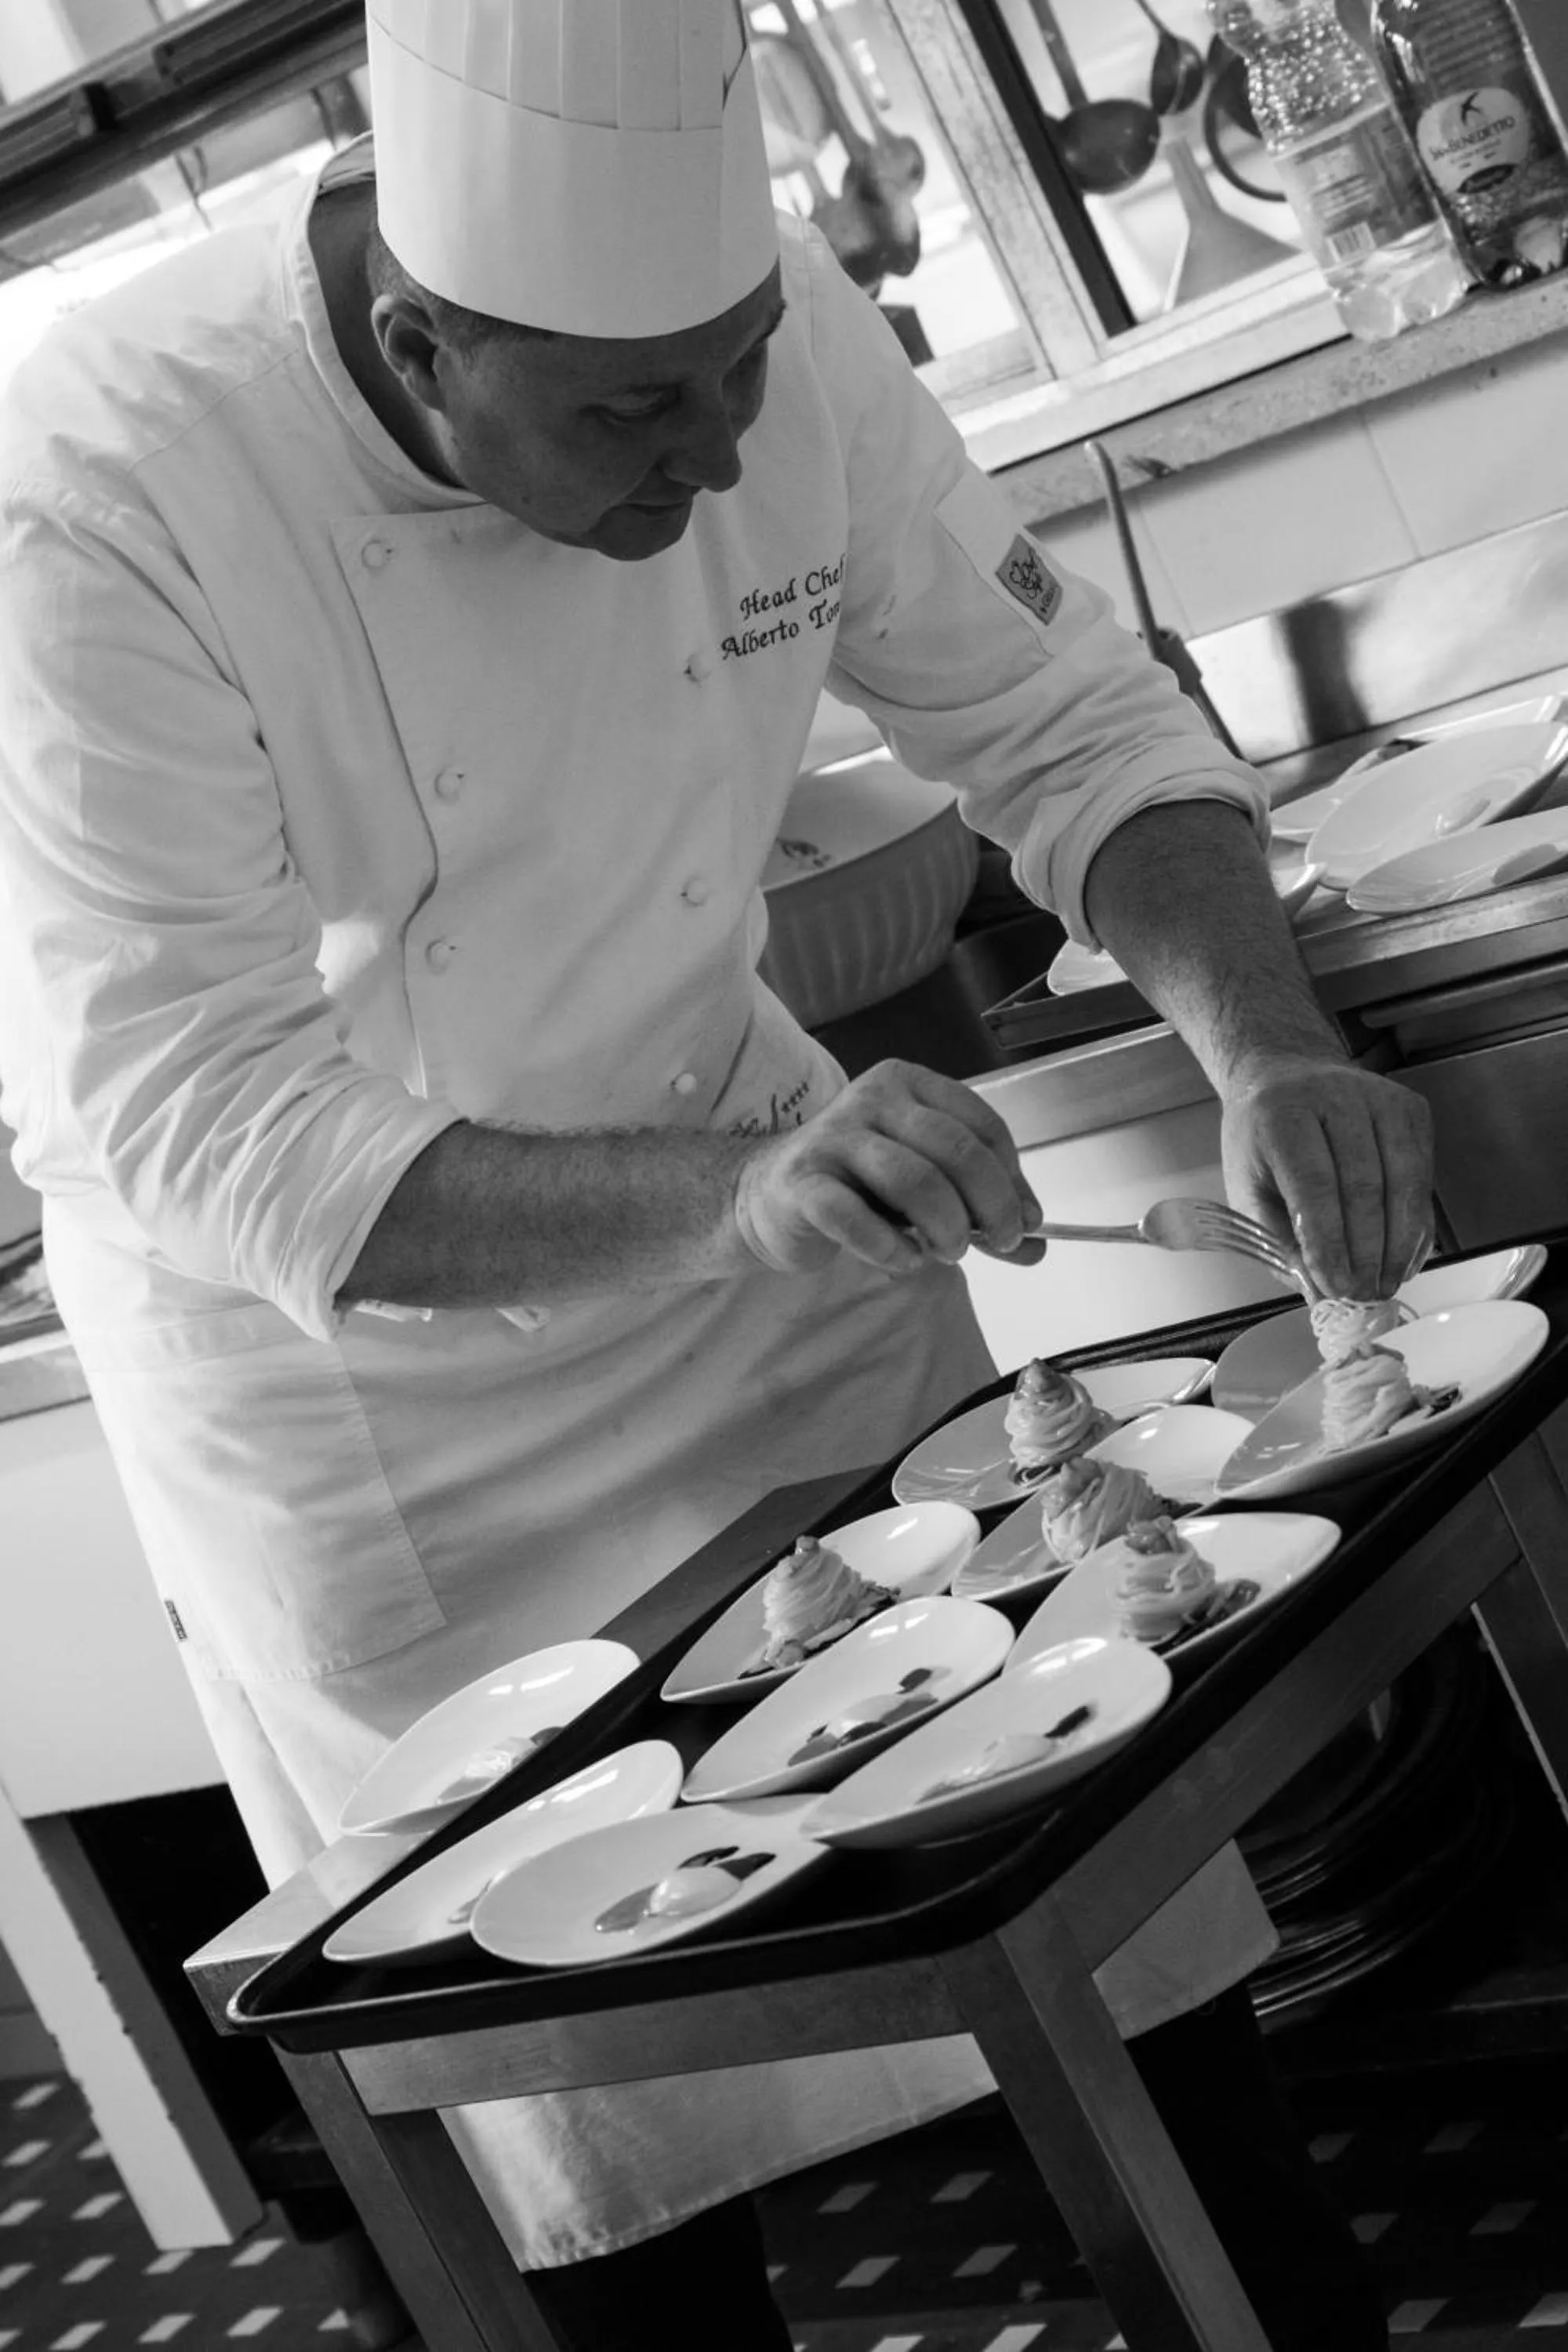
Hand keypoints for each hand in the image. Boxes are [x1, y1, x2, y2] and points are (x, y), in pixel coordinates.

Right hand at [733, 1059, 1042, 1276]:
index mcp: (909, 1084)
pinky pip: (855, 1218)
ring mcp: (833, 1137)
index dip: (1013, 1178)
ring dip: (946, 1228)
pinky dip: (891, 1249)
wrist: (770, 1195)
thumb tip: (1036, 1245)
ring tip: (949, 1254)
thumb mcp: (926, 1186)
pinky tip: (903, 1261)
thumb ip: (978, 1208)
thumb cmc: (859, 1186)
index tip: (1028, 1221)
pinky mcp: (801, 1182)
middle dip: (991, 1205)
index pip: (983, 1124)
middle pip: (956, 1150)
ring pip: (913, 1180)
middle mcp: (872, 1098)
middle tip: (1000, 1243)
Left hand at [1222, 1057, 1433, 1301]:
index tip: (1338, 1290)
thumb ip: (1279, 1241)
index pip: (1314, 1186)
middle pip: (1365, 1186)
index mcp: (1283, 1114)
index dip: (1330, 1244)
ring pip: (1404, 1182)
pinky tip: (1405, 1259)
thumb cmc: (1262, 1139)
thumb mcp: (1248, 1188)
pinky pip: (1423, 1177)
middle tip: (1365, 1297)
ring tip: (1387, 1286)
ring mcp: (1381, 1099)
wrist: (1285, 1075)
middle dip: (1368, 1253)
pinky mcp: (1412, 1109)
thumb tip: (1321, 1296)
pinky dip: (1417, 1226)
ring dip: (1399, 1245)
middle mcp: (1336, 1097)